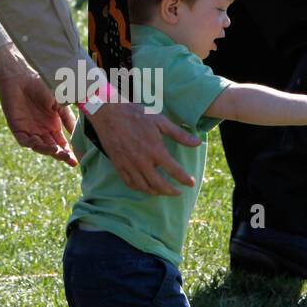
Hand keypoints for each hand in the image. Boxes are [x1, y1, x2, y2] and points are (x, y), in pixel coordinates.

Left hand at [0, 69, 76, 166]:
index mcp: (53, 125)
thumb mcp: (60, 103)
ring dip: (47, 151)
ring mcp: (29, 130)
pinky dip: (31, 144)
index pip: (62, 144)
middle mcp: (42, 130)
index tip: (76, 161)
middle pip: (52, 148)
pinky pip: (24, 141)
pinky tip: (38, 142)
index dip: (69, 153)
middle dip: (61, 155)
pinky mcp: (17, 128)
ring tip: (56, 151)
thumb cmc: (42, 86)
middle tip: (69, 159)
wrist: (22, 76)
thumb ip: (68, 118)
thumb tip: (76, 133)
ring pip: (39, 147)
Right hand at [85, 99, 200, 195]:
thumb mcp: (160, 121)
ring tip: (163, 192)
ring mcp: (129, 165)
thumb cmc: (136, 115)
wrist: (109, 113)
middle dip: (171, 191)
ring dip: (156, 192)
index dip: (185, 179)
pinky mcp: (118, 165)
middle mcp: (142, 161)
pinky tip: (145, 187)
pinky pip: (130, 183)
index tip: (191, 183)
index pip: (174, 170)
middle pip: (159, 184)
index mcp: (155, 150)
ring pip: (144, 187)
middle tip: (178, 193)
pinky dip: (140, 188)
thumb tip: (197, 143)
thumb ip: (179, 134)